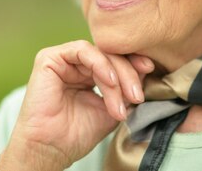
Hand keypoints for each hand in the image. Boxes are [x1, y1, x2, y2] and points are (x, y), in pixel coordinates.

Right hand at [0, 40, 154, 170]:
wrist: (50, 149)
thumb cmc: (75, 134)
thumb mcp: (111, 110)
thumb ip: (126, 91)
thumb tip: (147, 74)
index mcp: (88, 74)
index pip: (116, 61)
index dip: (134, 64)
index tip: (152, 73)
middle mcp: (75, 64)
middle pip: (111, 56)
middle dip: (129, 74)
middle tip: (138, 96)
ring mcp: (62, 59)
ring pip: (100, 54)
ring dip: (117, 75)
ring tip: (125, 98)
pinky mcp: (49, 58)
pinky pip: (82, 50)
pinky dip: (100, 64)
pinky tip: (110, 81)